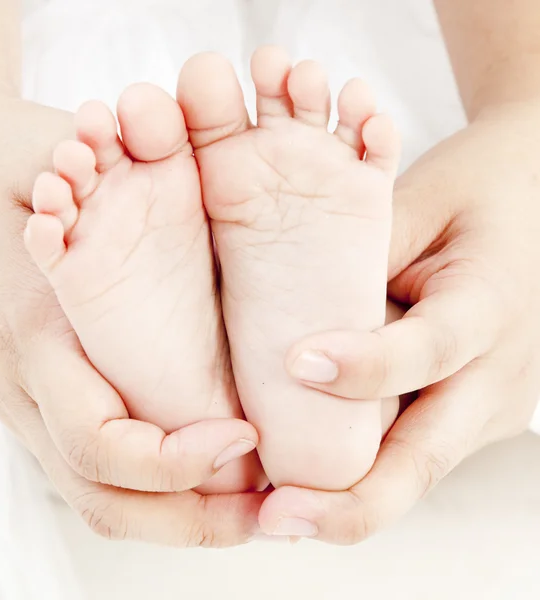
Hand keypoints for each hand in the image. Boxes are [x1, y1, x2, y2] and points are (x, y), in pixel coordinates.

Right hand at [0, 89, 262, 545]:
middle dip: (191, 520)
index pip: (101, 442)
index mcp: (38, 334)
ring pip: (98, 498)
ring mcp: (26, 400)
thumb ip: (126, 211)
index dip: (176, 459)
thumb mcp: (73, 170)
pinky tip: (206, 473)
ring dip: (179, 516)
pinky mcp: (40, 396)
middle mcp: (27, 386)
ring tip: (250, 507)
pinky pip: (94, 468)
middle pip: (103, 498)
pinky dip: (153, 489)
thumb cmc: (17, 166)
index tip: (246, 437)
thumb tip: (176, 223)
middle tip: (264, 514)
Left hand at [258, 102, 539, 542]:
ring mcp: (491, 405)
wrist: (536, 200)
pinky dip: (364, 474)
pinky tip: (309, 478)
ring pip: (417, 470)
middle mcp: (500, 373)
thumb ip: (365, 255)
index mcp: (492, 304)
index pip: (430, 350)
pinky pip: (415, 452)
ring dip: (350, 499)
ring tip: (277, 512)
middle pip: (427, 458)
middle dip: (351, 501)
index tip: (299, 365)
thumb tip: (293, 318)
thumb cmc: (479, 192)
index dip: (367, 367)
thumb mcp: (423, 201)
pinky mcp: (472, 413)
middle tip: (279, 516)